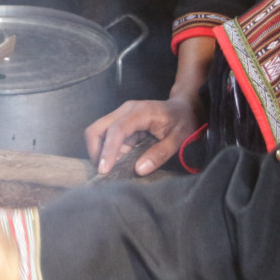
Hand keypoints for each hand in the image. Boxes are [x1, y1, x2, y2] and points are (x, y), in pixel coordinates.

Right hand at [84, 95, 199, 176]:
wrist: (184, 107)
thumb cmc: (183, 120)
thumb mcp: (179, 137)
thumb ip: (161, 153)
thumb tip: (139, 170)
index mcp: (139, 112)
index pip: (116, 130)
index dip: (107, 150)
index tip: (104, 170)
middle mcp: (125, 111)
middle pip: (96, 129)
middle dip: (95, 151)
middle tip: (103, 172)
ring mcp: (121, 117)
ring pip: (98, 134)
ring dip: (100, 153)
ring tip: (111, 171)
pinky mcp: (122, 124)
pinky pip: (107, 139)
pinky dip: (107, 152)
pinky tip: (116, 165)